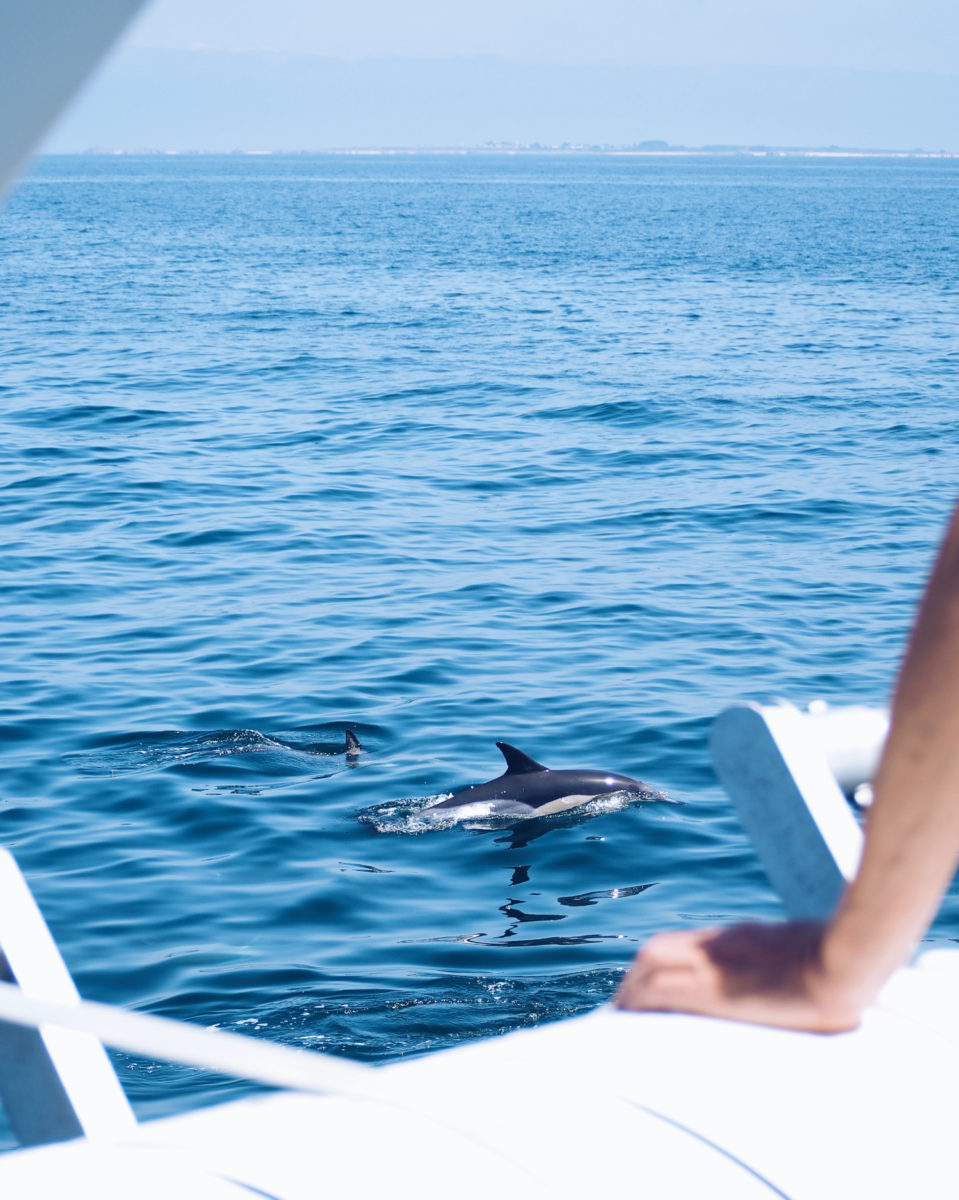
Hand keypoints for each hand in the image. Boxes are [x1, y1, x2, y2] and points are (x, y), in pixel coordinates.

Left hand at [613, 921, 860, 1032]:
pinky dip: (641, 1001)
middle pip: (657, 951)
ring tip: (622, 1015)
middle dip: (637, 978)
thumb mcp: (803, 949)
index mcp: (738, 938)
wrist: (847, 957)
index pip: (683, 945)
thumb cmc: (841, 954)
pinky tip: (629, 1015)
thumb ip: (783, 959)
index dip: (658, 965)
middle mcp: (719, 946)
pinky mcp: (717, 990)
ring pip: (651, 965)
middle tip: (625, 1005)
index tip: (646, 985)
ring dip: (633, 989)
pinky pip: (663, 991)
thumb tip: (793, 972)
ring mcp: (716, 963)